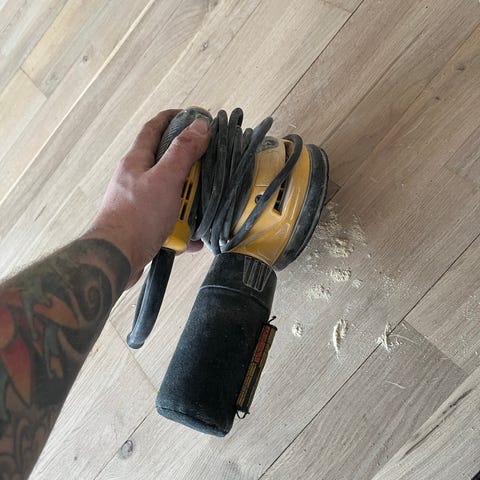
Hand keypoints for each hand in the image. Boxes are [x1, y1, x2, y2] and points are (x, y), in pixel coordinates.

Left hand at [88, 109, 210, 286]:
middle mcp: (137, 178)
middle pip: (168, 164)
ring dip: (188, 203)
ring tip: (201, 212)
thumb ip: (183, 152)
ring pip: (171, 194)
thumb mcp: (166, 178)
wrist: (117, 258)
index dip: (174, 119)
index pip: (154, 128)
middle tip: (207, 173)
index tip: (194, 118)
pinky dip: (182, 228)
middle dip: (190, 170)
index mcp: (138, 161)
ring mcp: (140, 202)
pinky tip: (193, 238)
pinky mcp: (144, 224)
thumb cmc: (138, 216)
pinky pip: (169, 220)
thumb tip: (200, 126)